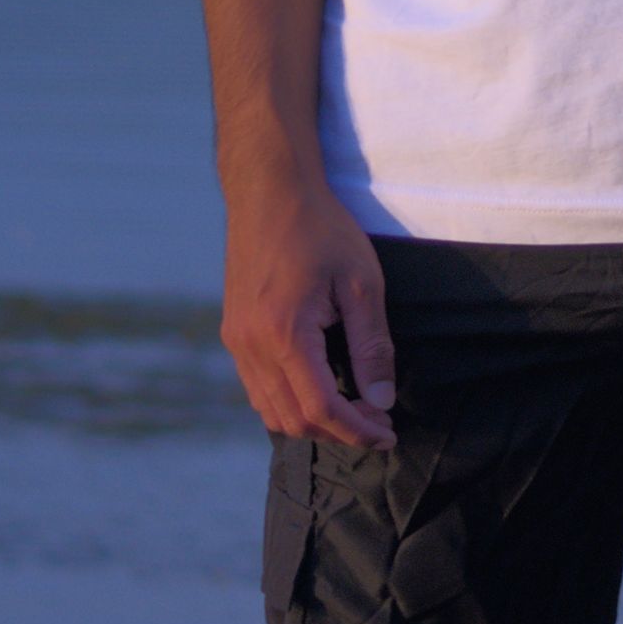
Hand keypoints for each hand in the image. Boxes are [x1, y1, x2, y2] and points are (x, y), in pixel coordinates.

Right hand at [219, 164, 396, 452]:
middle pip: (294, 419)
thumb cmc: (321, 229)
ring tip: (352, 410)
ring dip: (312, 421)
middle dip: (339, 431)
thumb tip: (381, 401)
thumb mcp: (361, 283)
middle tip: (378, 422)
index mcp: (285, 333)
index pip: (321, 408)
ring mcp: (237, 340)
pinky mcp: (233, 332)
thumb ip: (372, 346)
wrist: (269, 189)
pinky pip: (256, 388)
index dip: (358, 430)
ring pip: (270, 410)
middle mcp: (252, 345)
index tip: (389, 434)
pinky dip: (288, 402)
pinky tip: (319, 387)